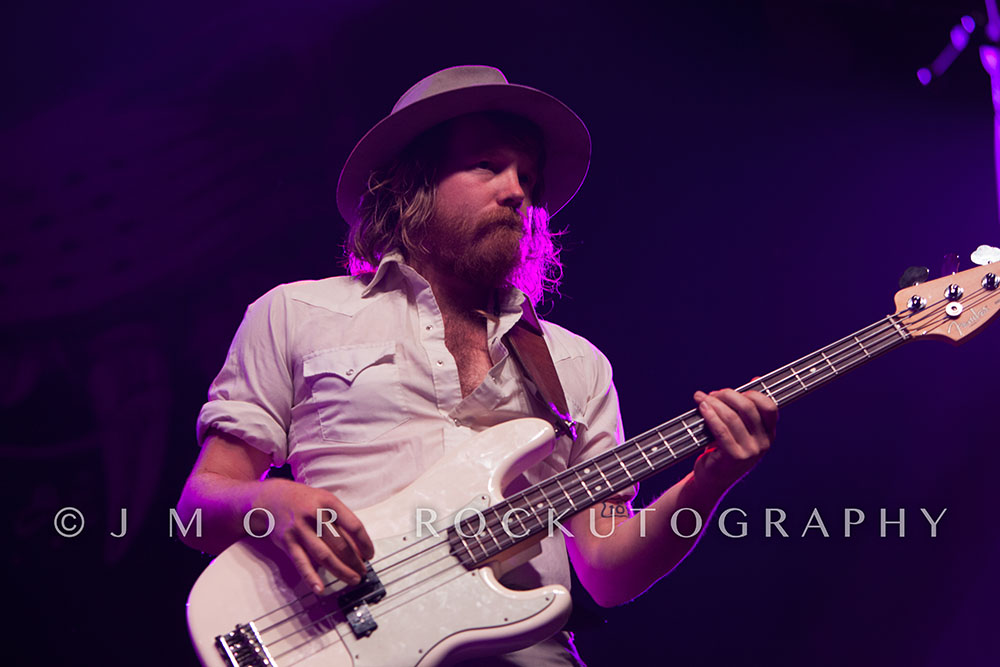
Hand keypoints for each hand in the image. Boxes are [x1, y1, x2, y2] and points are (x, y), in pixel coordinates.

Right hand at [251, 479, 374, 592]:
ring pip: (324, 555)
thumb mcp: (325, 502)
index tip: (370, 554)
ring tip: (352, 579)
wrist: (271, 497)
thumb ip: (340, 521)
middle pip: (340, 543)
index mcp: (329, 503)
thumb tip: (358, 547)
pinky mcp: (287, 542)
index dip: (364, 543)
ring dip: (340, 570)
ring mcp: (300, 529)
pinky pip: (301, 562)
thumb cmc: (304, 501)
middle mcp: (315, 515)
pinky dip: (311, 577)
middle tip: (363, 572)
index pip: (354, 525)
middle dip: (354, 561)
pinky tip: (320, 588)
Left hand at [692, 388, 776, 490]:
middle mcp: (763, 443)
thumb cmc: (723, 450)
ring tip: (701, 398)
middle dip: (728, 395)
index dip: (752, 393)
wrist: (712, 480)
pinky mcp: (734, 457)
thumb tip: (755, 379)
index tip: (734, 391)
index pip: (769, 407)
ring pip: (732, 417)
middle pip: (748, 408)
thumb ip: (746, 407)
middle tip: (712, 394)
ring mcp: (750, 451)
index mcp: (769, 434)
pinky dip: (710, 415)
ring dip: (714, 403)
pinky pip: (721, 430)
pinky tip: (702, 408)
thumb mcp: (739, 429)